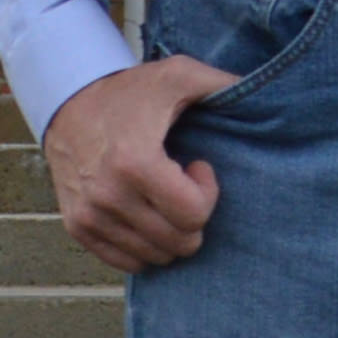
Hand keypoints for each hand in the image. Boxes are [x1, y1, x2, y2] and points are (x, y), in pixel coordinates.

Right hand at [38, 54, 238, 273]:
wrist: (68, 101)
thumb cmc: (131, 91)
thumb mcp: (178, 74)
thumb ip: (222, 83)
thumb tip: (269, 93)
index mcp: (135, 162)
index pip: (192, 216)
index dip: (207, 194)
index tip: (197, 166)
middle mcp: (108, 196)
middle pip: (178, 242)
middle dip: (193, 217)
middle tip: (183, 185)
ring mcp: (90, 216)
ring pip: (154, 257)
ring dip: (170, 231)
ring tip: (162, 195)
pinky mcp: (78, 228)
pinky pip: (126, 263)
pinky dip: (145, 245)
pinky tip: (145, 211)